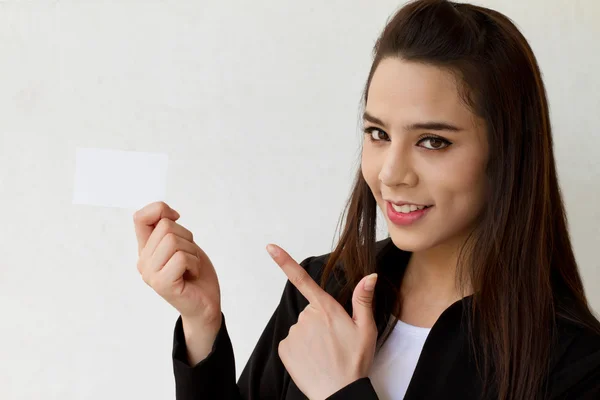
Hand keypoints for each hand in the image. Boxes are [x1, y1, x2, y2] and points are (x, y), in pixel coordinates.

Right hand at [134, 201, 221, 326]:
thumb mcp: (183, 244)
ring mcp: (150, 274)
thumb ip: (169, 228)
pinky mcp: (162, 284)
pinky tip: (192, 275)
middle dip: (187, 237)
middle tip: (189, 257)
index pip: (140, 217)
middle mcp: (143, 261)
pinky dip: (194, 263)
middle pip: (165, 227)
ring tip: (190, 267)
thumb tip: (165, 211)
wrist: (206, 304)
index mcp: (145, 250)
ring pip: (173, 241)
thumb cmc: (195, 273)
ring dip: (191, 252)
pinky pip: (181, 258)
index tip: (176, 218)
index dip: (160, 209)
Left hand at [266, 244, 377, 399]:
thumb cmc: (354, 361)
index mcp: (326, 309)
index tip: (270, 247)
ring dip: (311, 337)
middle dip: (320, 322)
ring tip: (325, 354)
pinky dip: (301, 349)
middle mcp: (306, 317)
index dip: (284, 261)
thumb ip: (363, 299)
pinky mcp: (285, 348)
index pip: (303, 280)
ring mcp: (293, 333)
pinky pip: (292, 342)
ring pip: (302, 328)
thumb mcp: (365, 328)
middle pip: (310, 312)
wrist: (338, 393)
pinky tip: (312, 359)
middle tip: (335, 342)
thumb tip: (370, 275)